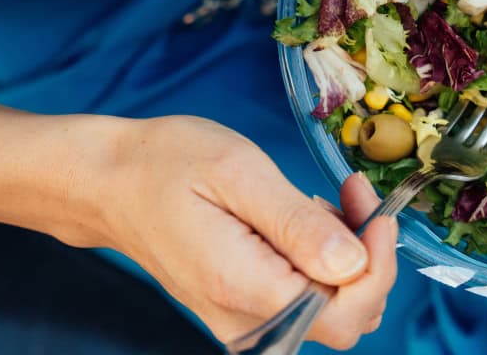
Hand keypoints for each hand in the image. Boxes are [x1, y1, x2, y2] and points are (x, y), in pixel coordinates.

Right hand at [71, 115, 396, 349]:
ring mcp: (240, 321)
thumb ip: (297, 224)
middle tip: (350, 194)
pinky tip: (298, 218)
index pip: (345, 312)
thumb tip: (353, 263)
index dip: (377, 264)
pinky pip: (301, 300)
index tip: (376, 210)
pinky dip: (317, 261)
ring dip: (344, 257)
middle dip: (367, 257)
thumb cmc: (165, 165)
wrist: (109, 184)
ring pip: (328, 311)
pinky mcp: (240, 309)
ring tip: (316, 200)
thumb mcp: (239, 172)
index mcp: (244, 286)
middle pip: (345, 319)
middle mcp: (244, 321)